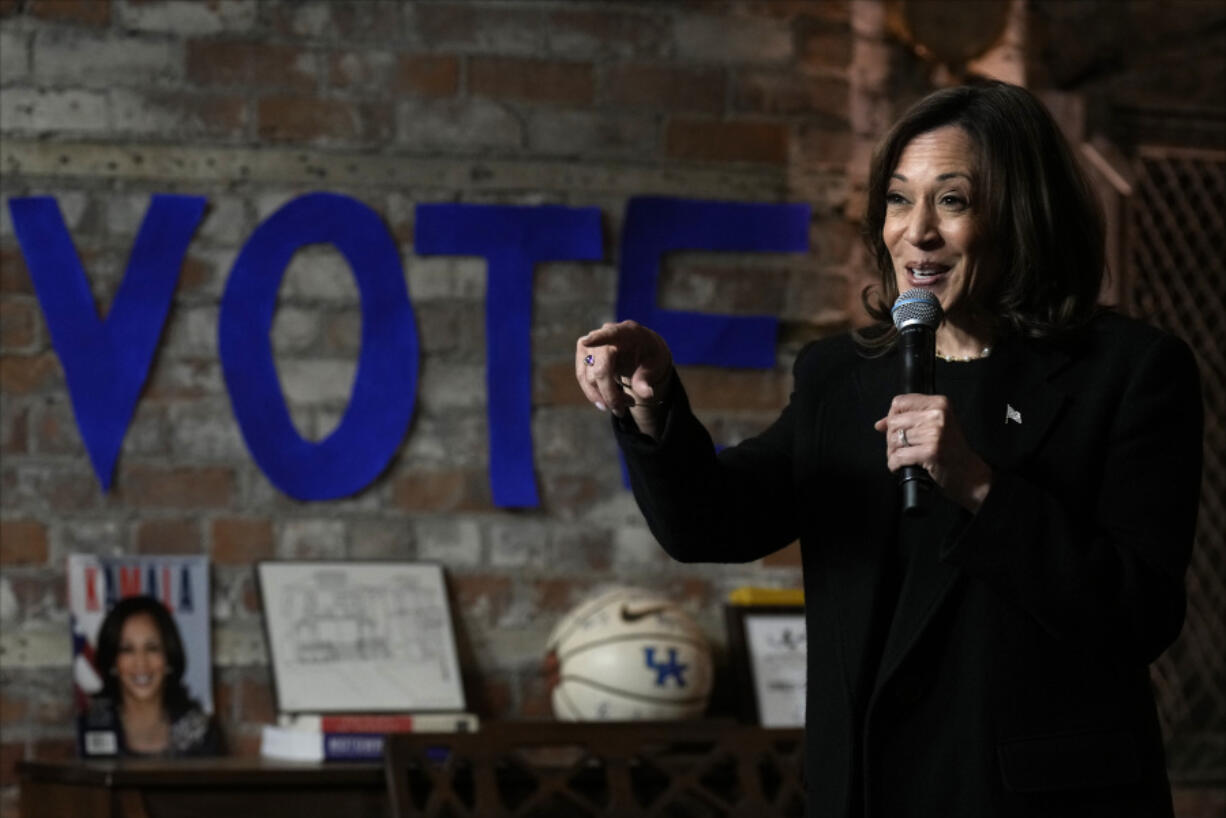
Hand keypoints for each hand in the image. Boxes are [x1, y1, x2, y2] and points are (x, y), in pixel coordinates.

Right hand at [575, 321, 672, 419]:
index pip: (612, 334)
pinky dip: (594, 393)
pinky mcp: (583, 353)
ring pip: (589, 377)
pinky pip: (583, 378)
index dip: (599, 338)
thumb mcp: (654, 366)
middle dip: (610, 394)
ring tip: (620, 407)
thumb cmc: (649, 356)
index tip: (587, 342)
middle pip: (601, 369)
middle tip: (621, 412)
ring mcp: (592, 343)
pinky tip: (606, 402)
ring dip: (602, 397)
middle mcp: (606, 333)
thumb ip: (647, 378)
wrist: (641, 350)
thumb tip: (647, 394)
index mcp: (628, 332)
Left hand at [874, 394, 992, 511]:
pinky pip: (899, 456)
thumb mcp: (934, 427)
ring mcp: (935, 434)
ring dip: (893, 453)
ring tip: (903, 457)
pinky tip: (901, 466)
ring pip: (894, 440)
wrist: (969, 474)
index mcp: (939, 404)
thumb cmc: (952, 451)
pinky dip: (895, 464)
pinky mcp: (931, 452)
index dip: (892, 417)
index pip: (900, 402)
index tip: (896, 428)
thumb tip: (880, 423)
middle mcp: (938, 415)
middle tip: (900, 447)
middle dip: (891, 438)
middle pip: (894, 422)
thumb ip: (907, 420)